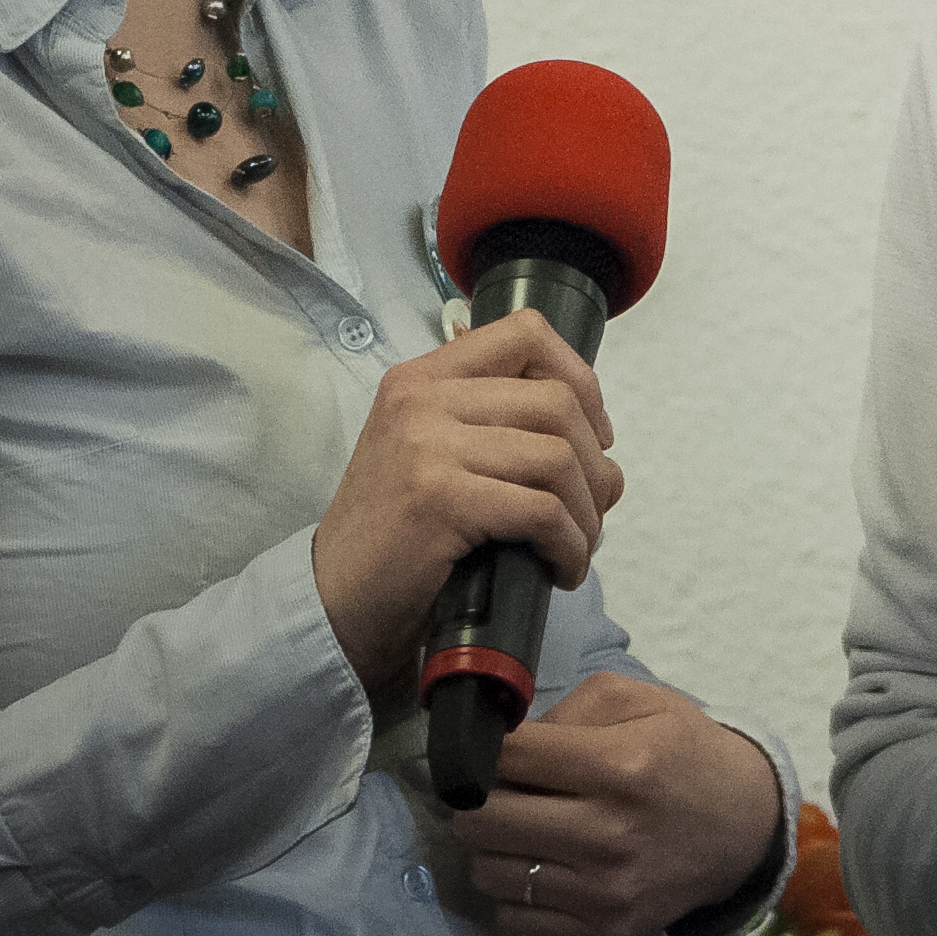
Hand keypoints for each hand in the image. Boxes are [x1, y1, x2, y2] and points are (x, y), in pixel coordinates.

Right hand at [309, 311, 624, 710]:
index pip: (526, 333)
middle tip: (592, 507)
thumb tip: (602, 447)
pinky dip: (569, 545)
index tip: (593, 433)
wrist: (334, 602)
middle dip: (594, 462)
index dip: (580, 378)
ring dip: (587, 511)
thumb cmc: (396, 537)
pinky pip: (541, 511)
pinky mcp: (438, 499)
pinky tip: (561, 568)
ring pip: (557, 457)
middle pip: (557, 401)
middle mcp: (421, 399)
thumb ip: (496, 428)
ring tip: (578, 544)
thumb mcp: (432, 455)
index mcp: (421, 377)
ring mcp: (426, 446)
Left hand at [451, 672, 782, 935]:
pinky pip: (515, 920)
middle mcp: (609, 832)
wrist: (744, 825)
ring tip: (518, 830)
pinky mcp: (606, 931)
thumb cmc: (684, 753)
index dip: (485, 749)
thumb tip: (502, 741)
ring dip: (491, 848)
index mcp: (618, 766)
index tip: (490, 751)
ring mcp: (606, 890)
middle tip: (494, 791)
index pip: (507, 757)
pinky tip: (537, 868)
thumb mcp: (638, 700)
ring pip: (490, 872)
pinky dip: (513, 894)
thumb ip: (566, 709)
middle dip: (476, 798)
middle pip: (483, 818)